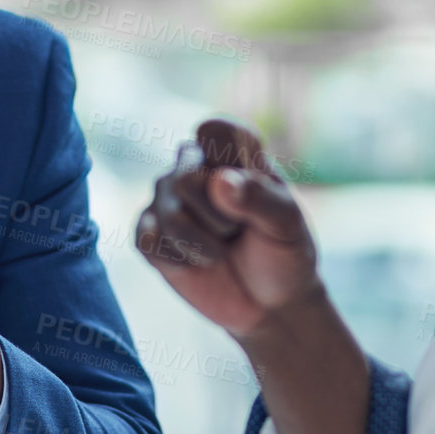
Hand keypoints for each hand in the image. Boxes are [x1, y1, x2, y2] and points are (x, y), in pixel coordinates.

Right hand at [135, 118, 321, 338]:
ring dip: (205, 247)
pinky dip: (180, 262)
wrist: (270, 304)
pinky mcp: (149, 234)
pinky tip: (197, 264)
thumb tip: (218, 181)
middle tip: (238, 231)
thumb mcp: (287, 226)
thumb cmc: (284, 253)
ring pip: (170, 215)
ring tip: (222, 251)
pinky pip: (148, 241)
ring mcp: (167, 199)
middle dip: (220, 219)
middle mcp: (193, 166)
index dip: (227, 161)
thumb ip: (260, 198)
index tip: (249, 186)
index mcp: (233, 152)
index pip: (214, 129)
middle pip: (187, 178)